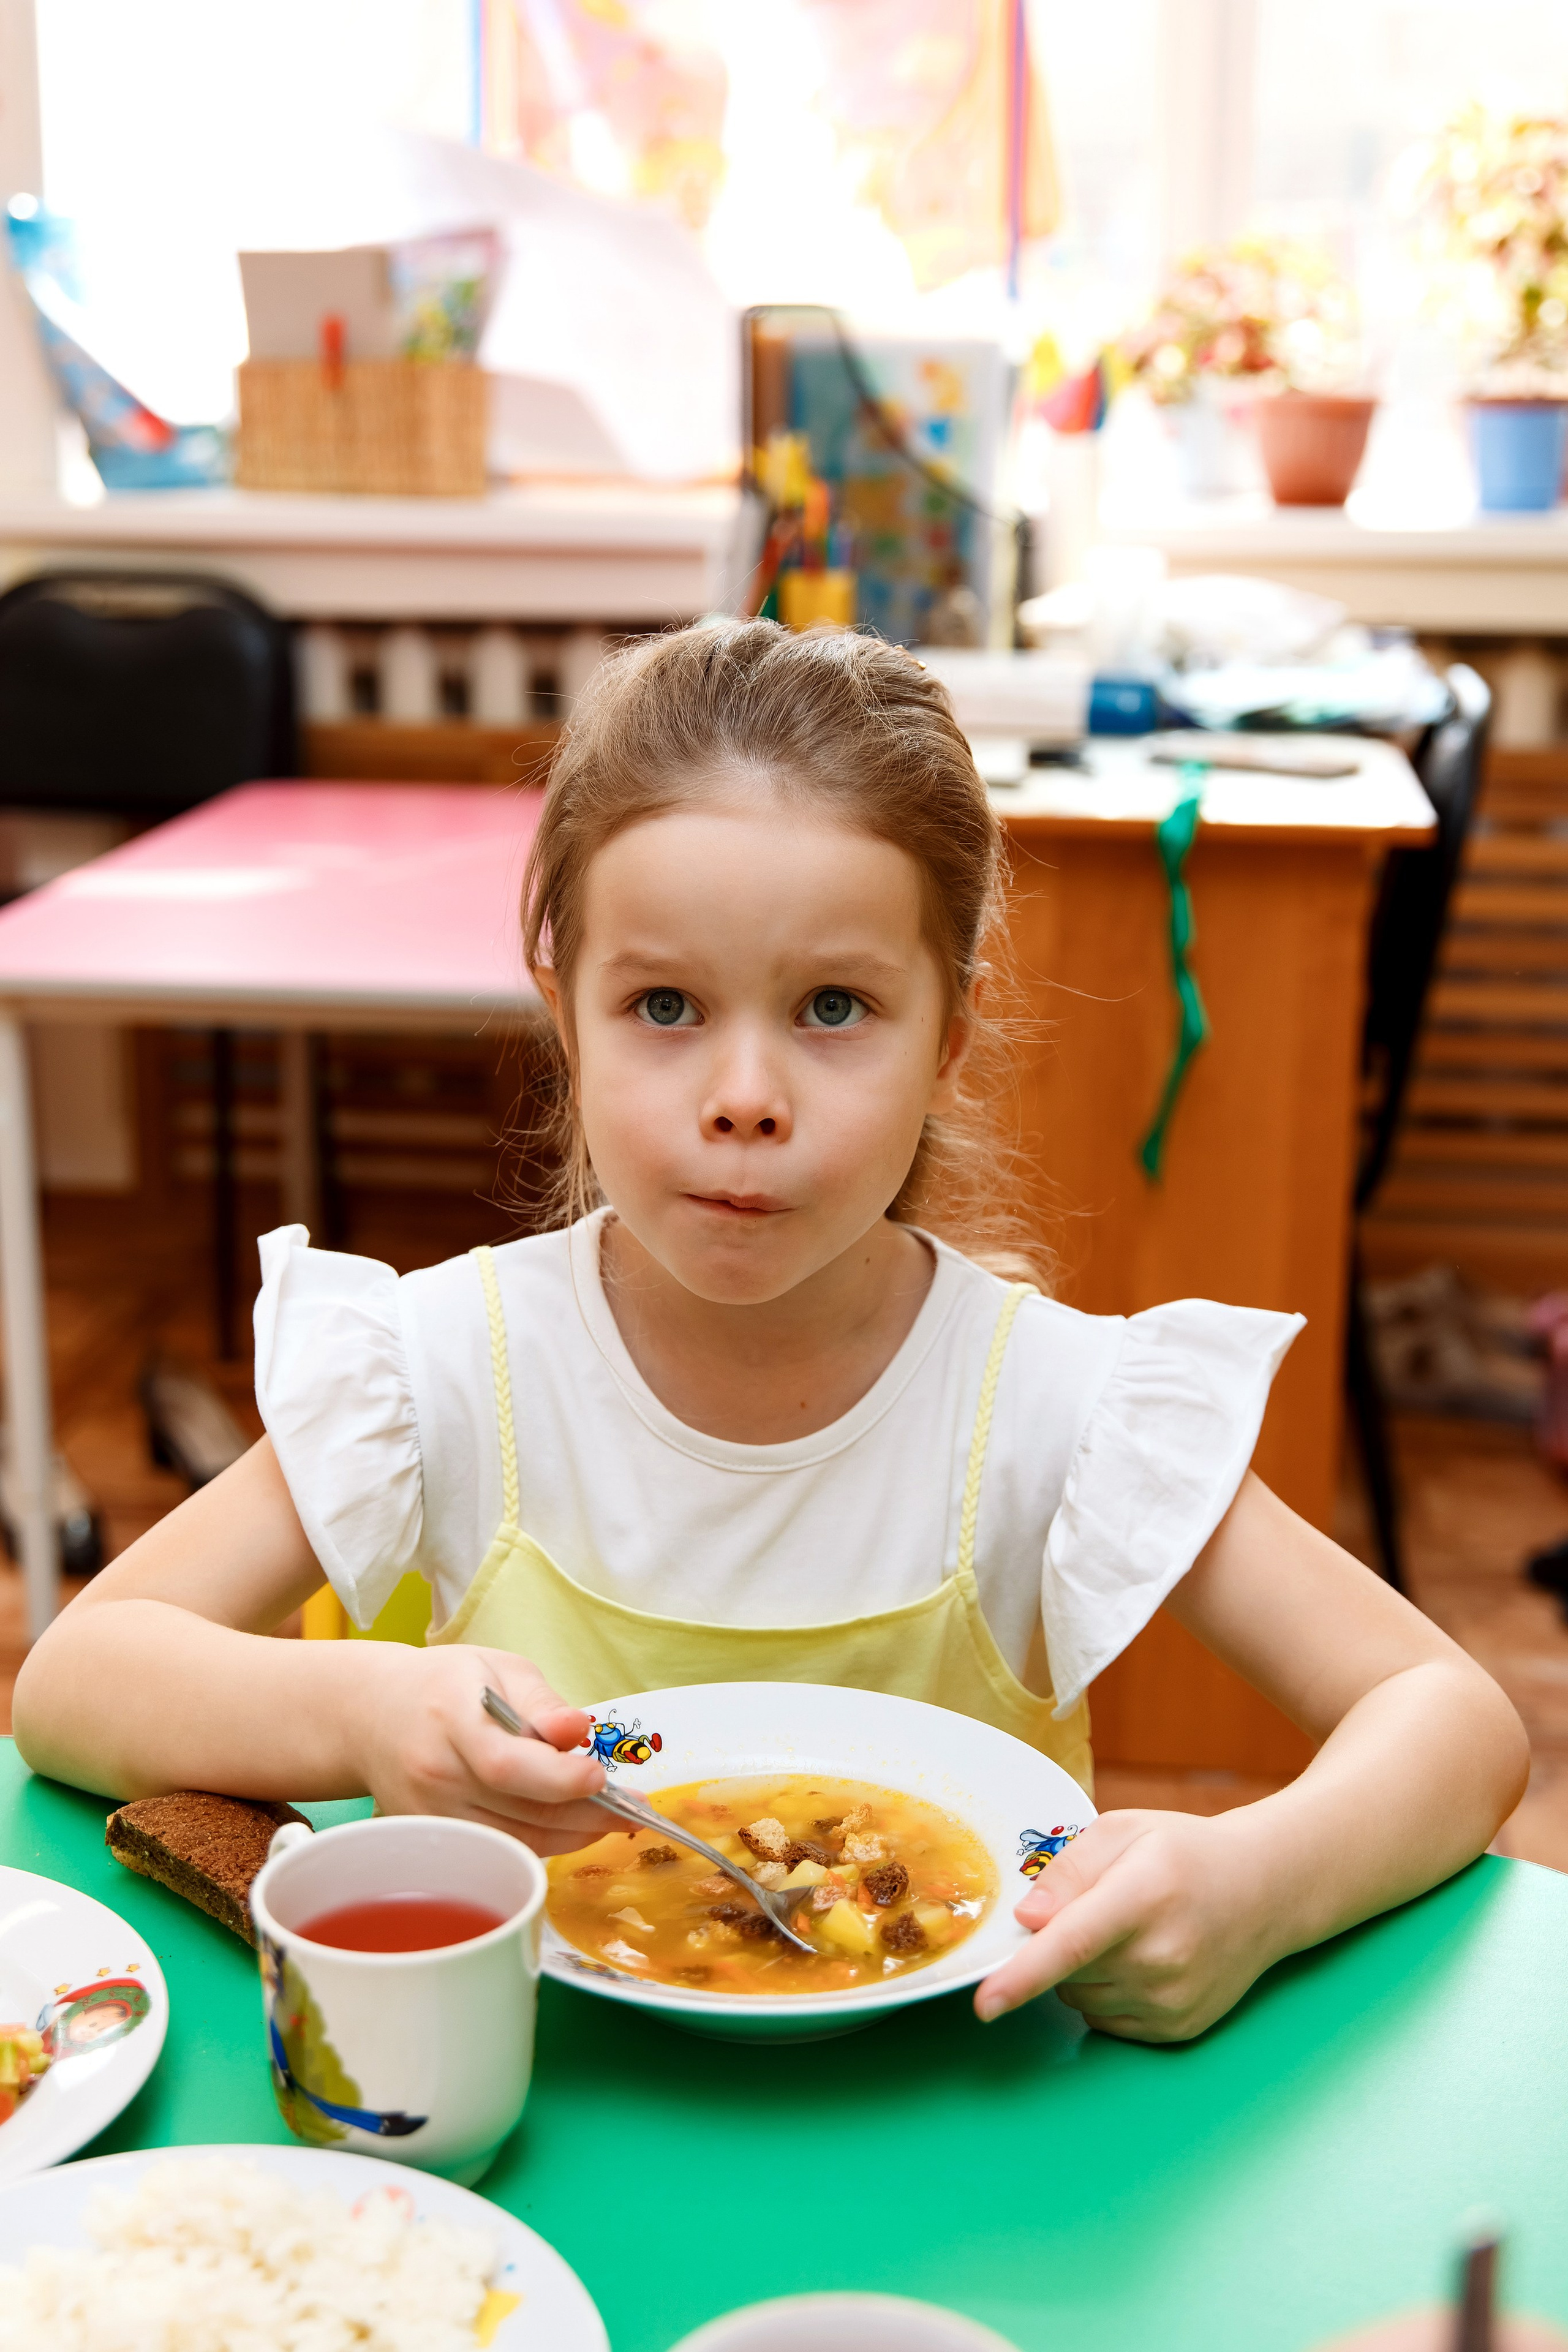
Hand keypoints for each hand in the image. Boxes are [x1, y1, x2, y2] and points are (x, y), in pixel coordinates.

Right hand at [352, 1644, 609, 1854]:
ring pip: (518, 1842)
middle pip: (520, 1811)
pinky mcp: (435, 1841)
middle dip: (588, 1814)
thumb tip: (580, 1731)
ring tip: (614, 1816)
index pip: (506, 1764)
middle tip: (634, 1807)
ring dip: (575, 1835)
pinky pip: (503, 1851)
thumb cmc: (444, 1685)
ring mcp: (432, 1817)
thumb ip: (541, 1703)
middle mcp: (436, 1776)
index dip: (558, 1778)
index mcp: (451, 1719)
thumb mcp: (498, 1669)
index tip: (601, 1776)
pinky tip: (573, 1825)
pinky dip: (544, 1842)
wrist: (372, 1716)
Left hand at [973, 1808, 1286, 2041]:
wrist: (1263, 1891)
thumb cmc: (1184, 1853)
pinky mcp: (1177, 2028)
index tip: (984, 2004)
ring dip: (1083, 1972)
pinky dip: (1106, 1994)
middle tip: (1103, 1908)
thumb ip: (1068, 1870)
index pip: (1072, 1944)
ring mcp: (1172, 2000)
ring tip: (1131, 1931)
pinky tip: (1142, 1960)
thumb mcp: (1123, 1831)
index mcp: (1143, 1896)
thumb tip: (1026, 1918)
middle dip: (1060, 1943)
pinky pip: (1106, 2021)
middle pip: (1066, 1971)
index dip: (1022, 1976)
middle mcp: (1161, 1957)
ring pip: (1080, 1998)